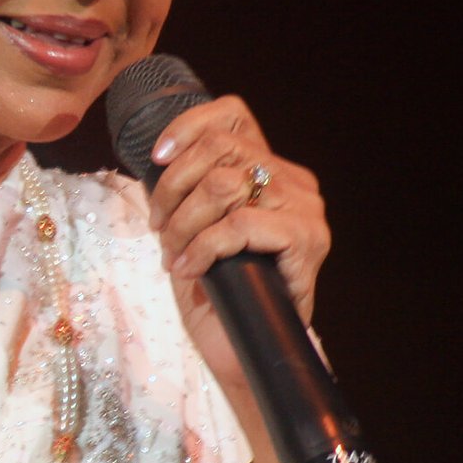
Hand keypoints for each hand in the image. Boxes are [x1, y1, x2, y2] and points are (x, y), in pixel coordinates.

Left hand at [145, 94, 330, 403]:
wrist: (241, 348)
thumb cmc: (216, 290)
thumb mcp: (192, 228)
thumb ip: (188, 190)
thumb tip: (155, 161)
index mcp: (270, 169)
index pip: (233, 114)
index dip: (187, 126)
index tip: (155, 158)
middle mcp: (294, 181)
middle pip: (220, 148)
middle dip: (173, 187)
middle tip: (158, 228)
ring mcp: (305, 209)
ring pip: (225, 184)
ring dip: (184, 221)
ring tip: (173, 252)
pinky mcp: (307, 241)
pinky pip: (240, 225)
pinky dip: (204, 246)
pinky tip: (191, 268)